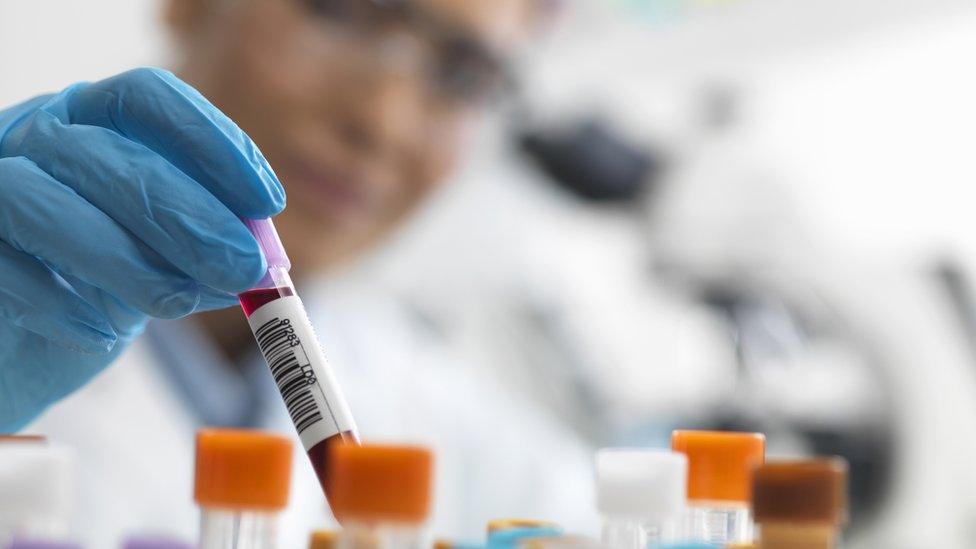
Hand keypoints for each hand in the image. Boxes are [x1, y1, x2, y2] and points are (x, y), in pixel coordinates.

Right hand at [0, 68, 284, 429]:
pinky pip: (0, 264)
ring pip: (42, 198)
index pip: (151, 99)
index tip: (266, 201)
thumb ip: (207, 252)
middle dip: (189, 214)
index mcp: (95, 122)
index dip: (213, 142)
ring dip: (127, 257)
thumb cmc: (97, 287)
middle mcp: (38, 136)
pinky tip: (101, 334)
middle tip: (242, 267)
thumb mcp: (165, 262)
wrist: (19, 347)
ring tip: (179, 304)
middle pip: (111, 153)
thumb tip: (264, 261)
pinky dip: (60, 302)